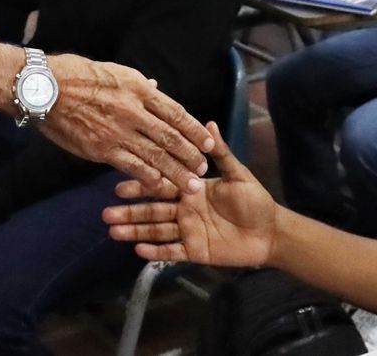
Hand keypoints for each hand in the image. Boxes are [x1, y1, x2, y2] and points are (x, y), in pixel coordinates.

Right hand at [39, 54, 211, 197]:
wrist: (44, 88)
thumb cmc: (76, 74)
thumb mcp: (114, 70)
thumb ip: (138, 85)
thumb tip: (156, 87)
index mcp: (138, 88)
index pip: (175, 113)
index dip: (195, 130)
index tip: (209, 142)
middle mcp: (133, 110)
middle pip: (171, 137)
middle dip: (190, 155)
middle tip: (204, 168)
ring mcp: (118, 131)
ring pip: (156, 155)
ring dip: (176, 172)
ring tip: (192, 185)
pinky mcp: (102, 149)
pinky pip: (131, 166)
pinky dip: (148, 178)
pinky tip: (159, 186)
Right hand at [103, 122, 275, 266]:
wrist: (270, 232)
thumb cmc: (255, 200)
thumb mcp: (238, 175)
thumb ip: (221, 153)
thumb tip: (210, 123)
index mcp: (191, 189)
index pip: (161, 185)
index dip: (141, 186)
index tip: (118, 186)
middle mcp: (184, 210)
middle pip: (152, 211)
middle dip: (129, 212)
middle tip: (106, 213)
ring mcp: (188, 231)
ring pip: (156, 231)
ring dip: (135, 231)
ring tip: (113, 231)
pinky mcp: (195, 251)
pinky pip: (172, 252)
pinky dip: (155, 252)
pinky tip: (138, 251)